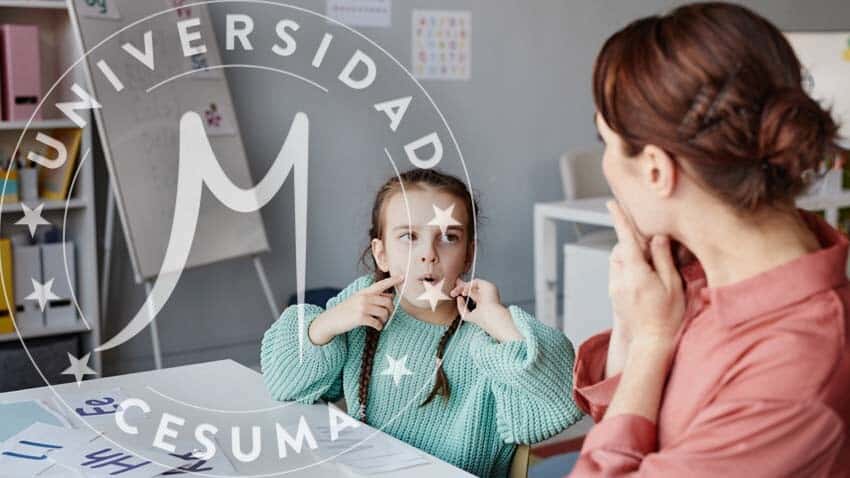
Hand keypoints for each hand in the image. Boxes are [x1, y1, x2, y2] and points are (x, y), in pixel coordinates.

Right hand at [308, 275, 403, 344]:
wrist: (330, 320)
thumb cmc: (345, 311)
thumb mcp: (357, 299)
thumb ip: (372, 297)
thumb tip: (390, 298)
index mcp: (364, 292)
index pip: (381, 284)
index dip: (392, 281)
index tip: (402, 277)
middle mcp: (364, 297)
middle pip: (387, 302)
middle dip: (390, 311)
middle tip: (386, 317)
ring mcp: (362, 307)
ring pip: (384, 313)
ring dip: (385, 320)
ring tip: (380, 322)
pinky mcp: (360, 318)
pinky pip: (377, 323)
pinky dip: (379, 326)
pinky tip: (376, 327)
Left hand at [451, 278, 521, 341]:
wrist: (491, 317)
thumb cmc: (482, 319)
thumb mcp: (467, 315)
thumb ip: (462, 308)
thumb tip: (459, 298)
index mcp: (483, 301)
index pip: (472, 293)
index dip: (463, 291)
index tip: (454, 293)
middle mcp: (485, 294)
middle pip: (471, 287)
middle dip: (461, 287)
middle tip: (452, 291)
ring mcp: (487, 289)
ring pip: (472, 284)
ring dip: (462, 287)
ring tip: (455, 293)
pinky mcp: (488, 285)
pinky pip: (475, 281)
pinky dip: (468, 286)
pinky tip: (464, 293)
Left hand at [607, 201, 684, 350]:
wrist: (651, 344)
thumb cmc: (668, 316)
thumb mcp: (672, 285)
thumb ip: (663, 259)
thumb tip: (657, 237)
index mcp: (636, 274)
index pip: (626, 240)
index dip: (619, 220)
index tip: (612, 204)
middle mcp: (620, 279)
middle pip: (621, 249)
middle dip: (632, 241)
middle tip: (652, 245)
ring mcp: (615, 287)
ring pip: (619, 260)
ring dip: (631, 255)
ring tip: (652, 265)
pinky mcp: (614, 294)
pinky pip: (620, 272)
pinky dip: (630, 266)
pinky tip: (645, 276)